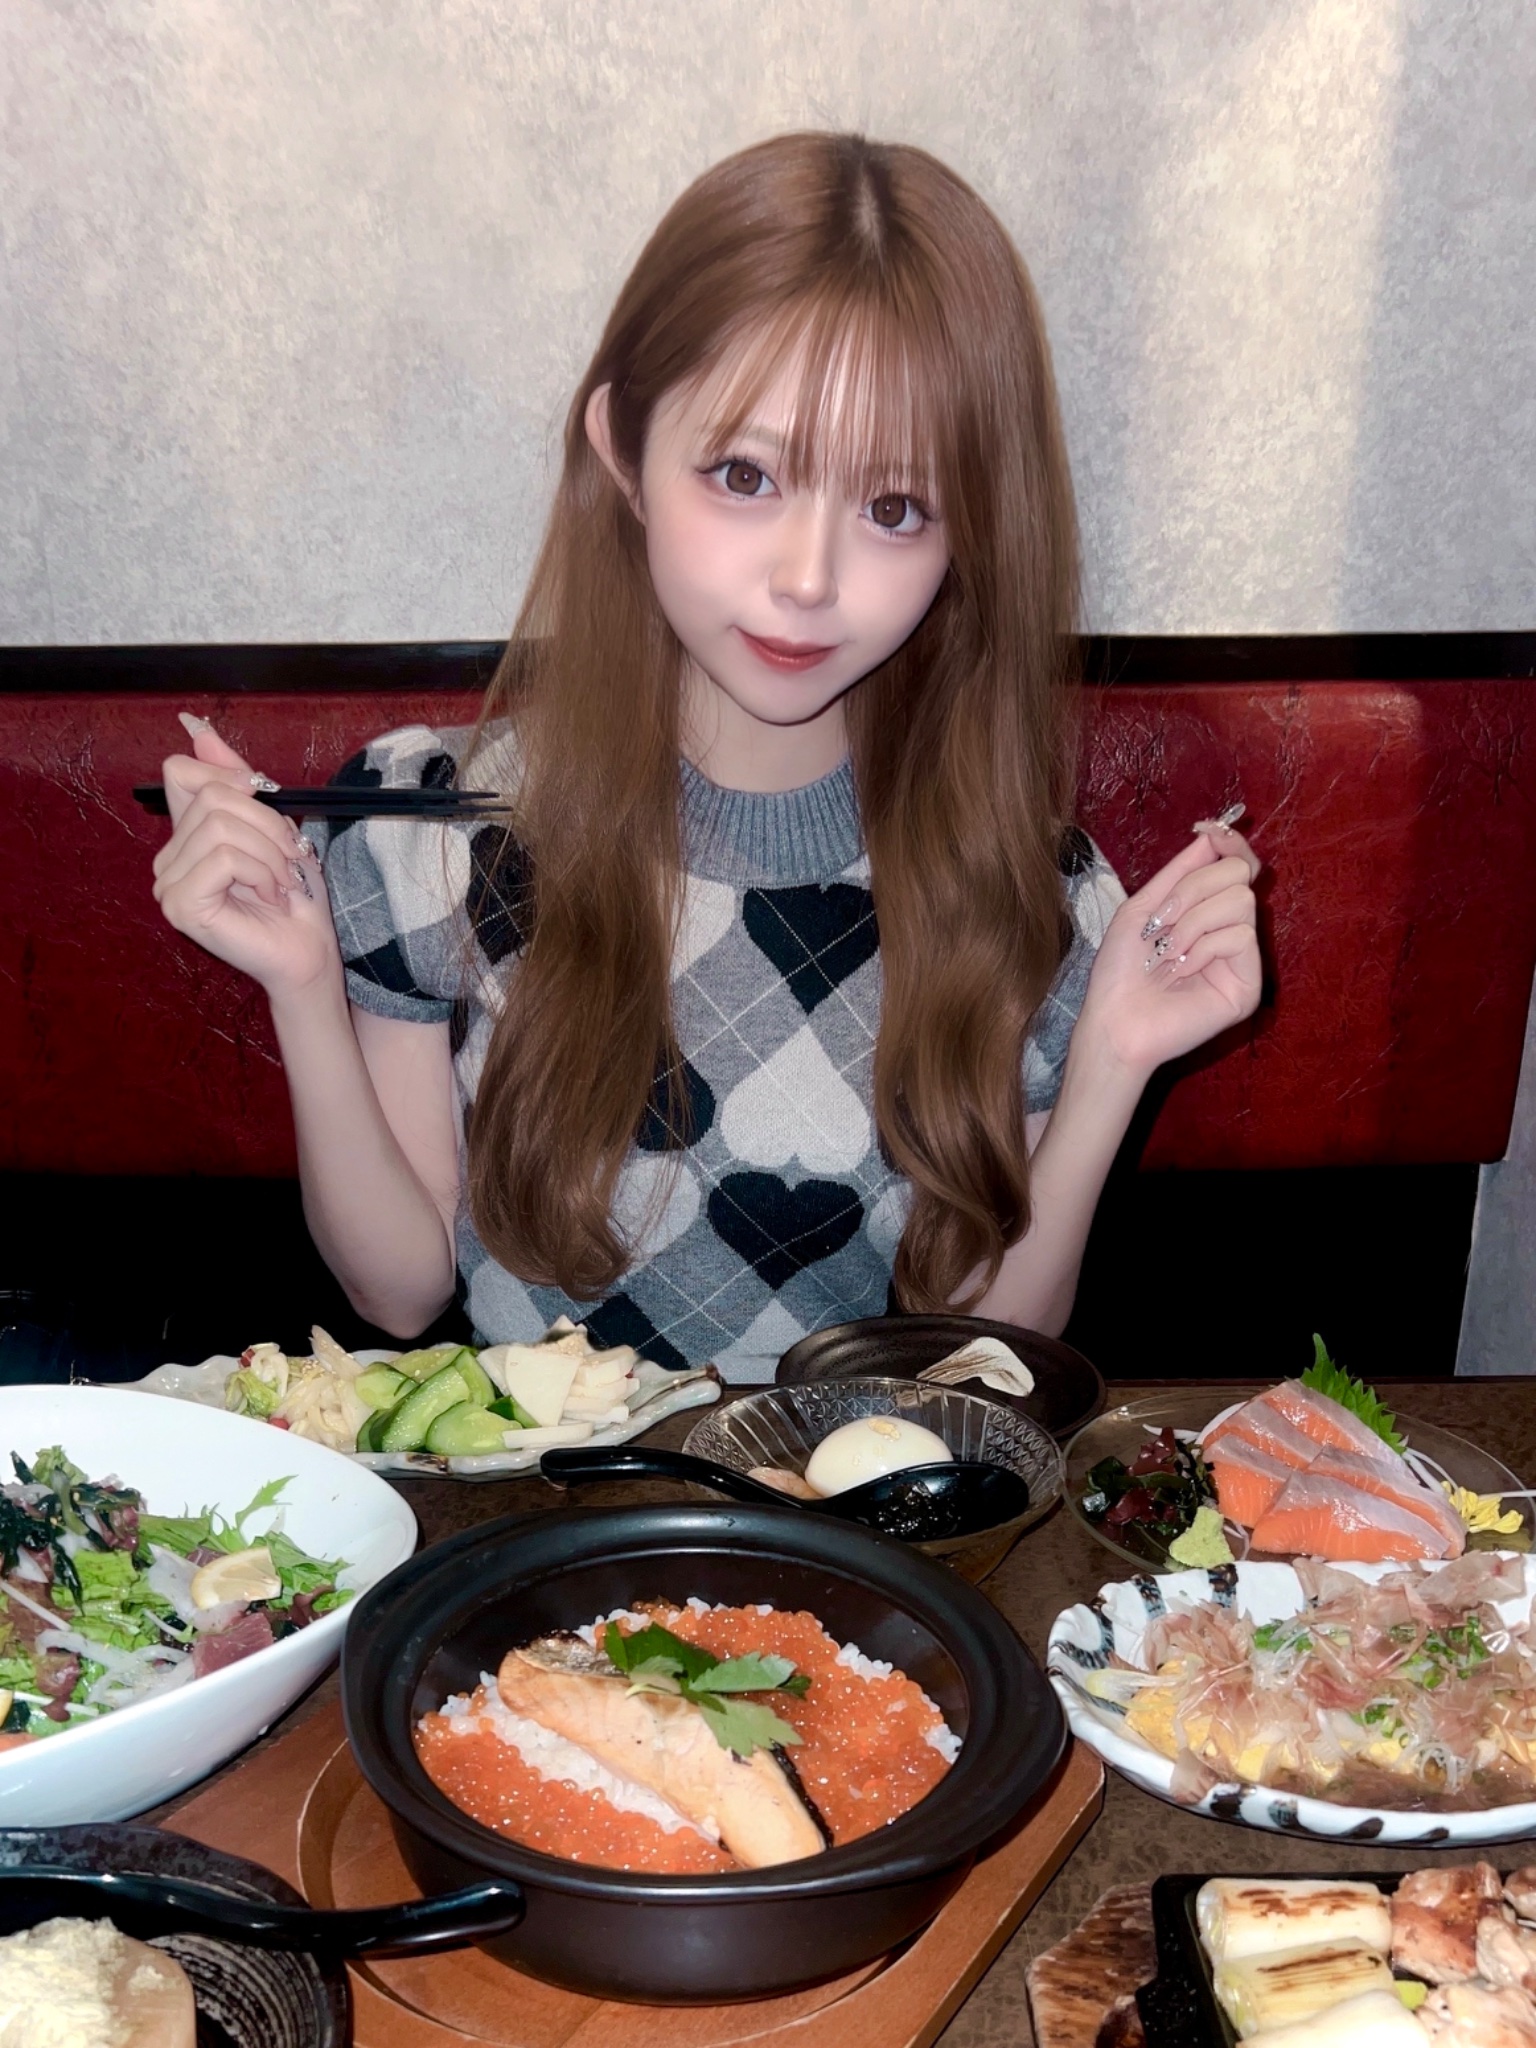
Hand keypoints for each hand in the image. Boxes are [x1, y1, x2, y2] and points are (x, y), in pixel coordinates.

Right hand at [151, 717, 340, 1000]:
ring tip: (281, 882)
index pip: (182, 771)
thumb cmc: (294, 894)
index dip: (232, 778)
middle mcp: (167, 858)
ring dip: (270, 852)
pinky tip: (269, 896)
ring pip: (221, 825)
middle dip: (267, 823)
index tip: (265, 805)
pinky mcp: (180, 904)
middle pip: (212, 795)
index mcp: (184, 836)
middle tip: (287, 860)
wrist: (308, 949)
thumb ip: (235, 777)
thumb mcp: (272, 823)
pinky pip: (224, 856)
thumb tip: (195, 727)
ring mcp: (167, 883)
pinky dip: (261, 872)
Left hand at [1075, 823, 1262, 1078]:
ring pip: (1241, 901)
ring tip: (1167, 953)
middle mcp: (1230, 930)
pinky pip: (1239, 936)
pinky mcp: (1249, 984)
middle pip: (1238, 873)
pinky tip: (1181, 970)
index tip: (1210, 831)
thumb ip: (1181, 871)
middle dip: (1192, 890)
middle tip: (1160, 923)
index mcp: (1207, 910)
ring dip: (1192, 922)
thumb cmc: (1121, 969)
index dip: (1230, 842)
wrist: (1114, 1020)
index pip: (1236, 863)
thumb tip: (1215, 832)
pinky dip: (1202, 948)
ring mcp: (1243, 958)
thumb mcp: (1145, 906)